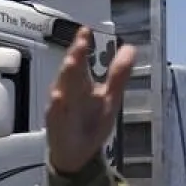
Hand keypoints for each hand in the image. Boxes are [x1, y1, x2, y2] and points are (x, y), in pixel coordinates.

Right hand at [45, 26, 135, 173]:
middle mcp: (69, 93)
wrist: (78, 154)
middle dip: (75, 56)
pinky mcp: (58, 126)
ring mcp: (62, 108)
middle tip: (80, 42)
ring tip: (71, 62)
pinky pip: (55, 115)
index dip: (82, 46)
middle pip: (71, 71)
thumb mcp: (111, 97)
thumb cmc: (91, 122)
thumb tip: (130, 48)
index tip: (85, 31)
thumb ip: (119, 74)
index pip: (81, 60)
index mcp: (82, 84)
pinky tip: (58, 98)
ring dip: (65, 76)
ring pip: (61, 89)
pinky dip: (56, 107)